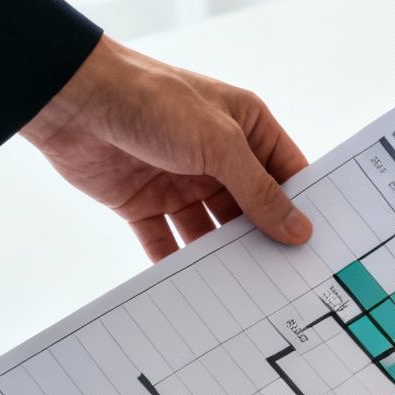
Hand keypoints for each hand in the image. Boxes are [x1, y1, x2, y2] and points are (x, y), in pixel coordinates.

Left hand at [22, 36, 313, 261]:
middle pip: (250, 208)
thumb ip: (260, 191)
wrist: (75, 101)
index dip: (302, 207)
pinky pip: (166, 241)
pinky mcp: (143, 202)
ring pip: (211, 230)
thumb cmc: (154, 101)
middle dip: (264, 240)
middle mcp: (216, 155)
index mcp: (245, 127)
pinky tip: (193, 290)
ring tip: (245, 293)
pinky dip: (177, 263)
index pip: (286, 173)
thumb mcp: (220, 145)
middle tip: (286, 281)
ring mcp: (179, 180)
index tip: (319, 247)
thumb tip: (299, 229)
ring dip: (223, 256)